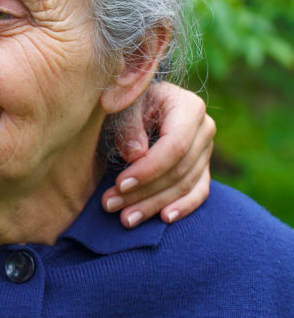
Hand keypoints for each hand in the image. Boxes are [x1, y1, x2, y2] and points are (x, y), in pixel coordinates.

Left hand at [101, 82, 214, 227]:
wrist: (138, 101)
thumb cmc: (128, 99)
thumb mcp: (124, 103)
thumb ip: (129, 123)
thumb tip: (136, 155)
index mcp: (188, 107)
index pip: (174, 146)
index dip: (148, 169)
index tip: (120, 184)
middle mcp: (204, 129)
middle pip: (178, 170)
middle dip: (143, 192)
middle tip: (111, 205)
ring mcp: (206, 149)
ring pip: (185, 185)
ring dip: (154, 204)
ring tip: (126, 217)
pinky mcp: (202, 166)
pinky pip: (198, 192)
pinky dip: (182, 207)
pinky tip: (163, 218)